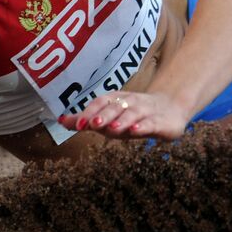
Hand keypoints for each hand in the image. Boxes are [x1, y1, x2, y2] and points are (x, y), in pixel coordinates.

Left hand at [59, 91, 191, 140]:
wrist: (171, 109)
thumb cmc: (134, 116)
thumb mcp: (110, 118)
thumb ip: (86, 120)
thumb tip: (60, 121)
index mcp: (117, 100)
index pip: (101, 103)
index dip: (90, 112)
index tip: (78, 125)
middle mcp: (131, 103)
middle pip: (116, 107)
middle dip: (104, 116)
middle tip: (92, 125)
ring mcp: (146, 111)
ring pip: (133, 114)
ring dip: (122, 120)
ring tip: (112, 129)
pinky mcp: (160, 122)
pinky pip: (151, 123)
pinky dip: (143, 126)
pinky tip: (136, 130)